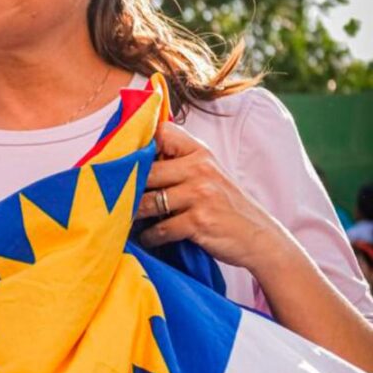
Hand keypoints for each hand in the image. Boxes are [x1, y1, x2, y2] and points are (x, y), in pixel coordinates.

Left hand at [135, 122, 283, 271]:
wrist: (260, 237)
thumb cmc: (226, 207)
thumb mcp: (209, 176)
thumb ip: (179, 165)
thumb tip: (134, 164)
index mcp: (200, 152)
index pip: (162, 133)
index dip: (140, 145)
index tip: (124, 162)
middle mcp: (200, 168)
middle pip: (146, 170)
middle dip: (126, 188)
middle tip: (112, 200)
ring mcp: (200, 194)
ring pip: (148, 202)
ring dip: (134, 216)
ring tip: (126, 222)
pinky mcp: (198, 221)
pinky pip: (160, 229)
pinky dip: (150, 237)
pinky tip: (149, 239)